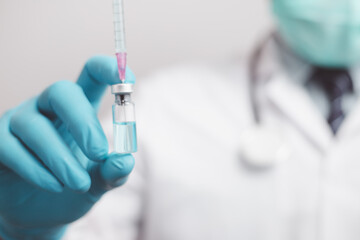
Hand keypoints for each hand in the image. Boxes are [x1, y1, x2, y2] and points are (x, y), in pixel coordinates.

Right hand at [0, 56, 135, 239]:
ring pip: (34, 126)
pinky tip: (55, 185)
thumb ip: (112, 172)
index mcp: (79, 108)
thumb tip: (125, 161)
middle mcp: (48, 108)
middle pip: (61, 92)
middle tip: (99, 153)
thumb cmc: (72, 187)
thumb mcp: (99, 182)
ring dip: (60, 157)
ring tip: (79, 184)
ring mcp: (20, 122)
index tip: (127, 80)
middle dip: (82, 122)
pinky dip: (36, 169)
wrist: (37, 214)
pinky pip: (11, 147)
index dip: (108, 70)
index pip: (91, 75)